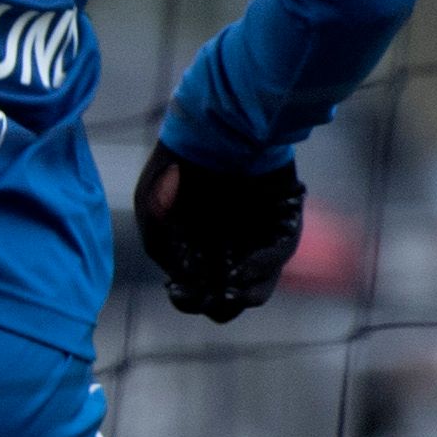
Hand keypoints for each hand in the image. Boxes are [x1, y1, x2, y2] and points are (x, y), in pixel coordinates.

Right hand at [133, 146, 304, 323]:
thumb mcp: (153, 210)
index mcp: (193, 249)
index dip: (186, 298)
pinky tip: (244, 268)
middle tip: (212, 294)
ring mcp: (255, 241)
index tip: (179, 289)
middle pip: (225, 299)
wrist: (217, 131)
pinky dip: (261, 268)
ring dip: (243, 295)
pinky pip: (275, 259)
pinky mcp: (283, 229)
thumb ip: (163, 251)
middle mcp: (225, 250)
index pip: (192, 291)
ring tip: (231, 290)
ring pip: (255, 288)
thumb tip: (183, 282)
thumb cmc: (178, 168)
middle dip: (217, 304)